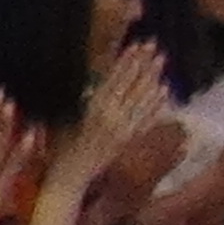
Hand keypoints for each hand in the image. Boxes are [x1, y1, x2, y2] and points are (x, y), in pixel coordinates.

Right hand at [70, 40, 178, 186]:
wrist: (70, 179)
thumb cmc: (60, 151)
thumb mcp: (66, 122)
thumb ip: (83, 105)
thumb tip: (96, 85)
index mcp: (92, 110)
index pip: (113, 80)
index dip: (125, 62)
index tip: (135, 45)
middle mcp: (111, 118)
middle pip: (129, 85)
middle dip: (141, 64)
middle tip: (153, 45)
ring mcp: (123, 129)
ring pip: (141, 99)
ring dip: (152, 78)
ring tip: (162, 60)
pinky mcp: (129, 140)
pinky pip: (145, 119)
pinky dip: (155, 104)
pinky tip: (164, 90)